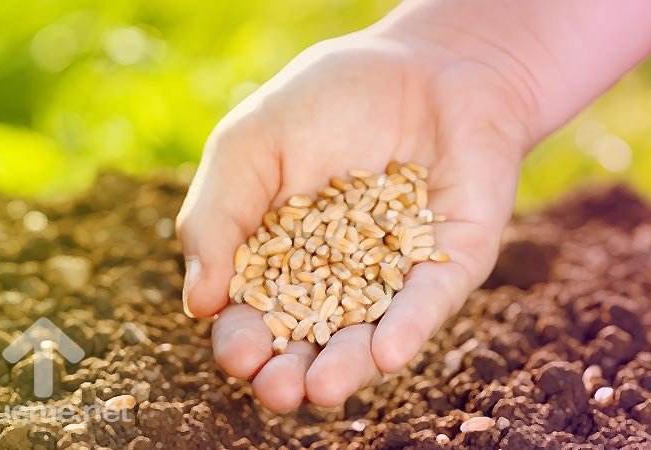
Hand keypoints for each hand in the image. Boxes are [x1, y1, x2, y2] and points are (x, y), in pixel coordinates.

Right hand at [176, 25, 534, 410]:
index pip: (257, 312)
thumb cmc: (324, 101)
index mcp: (283, 256)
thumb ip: (215, 219)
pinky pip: (431, 298)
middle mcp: (340, 278)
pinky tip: (388, 351)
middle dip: (292, 370)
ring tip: (322, 389)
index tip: (237, 355)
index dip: (244, 339)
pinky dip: (410, 323)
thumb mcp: (247, 147)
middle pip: (311, 338)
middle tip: (277, 391)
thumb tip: (197, 305)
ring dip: (347, 365)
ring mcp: (399, 273)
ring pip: (370, 332)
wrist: (418, 61)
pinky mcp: (453, 259)